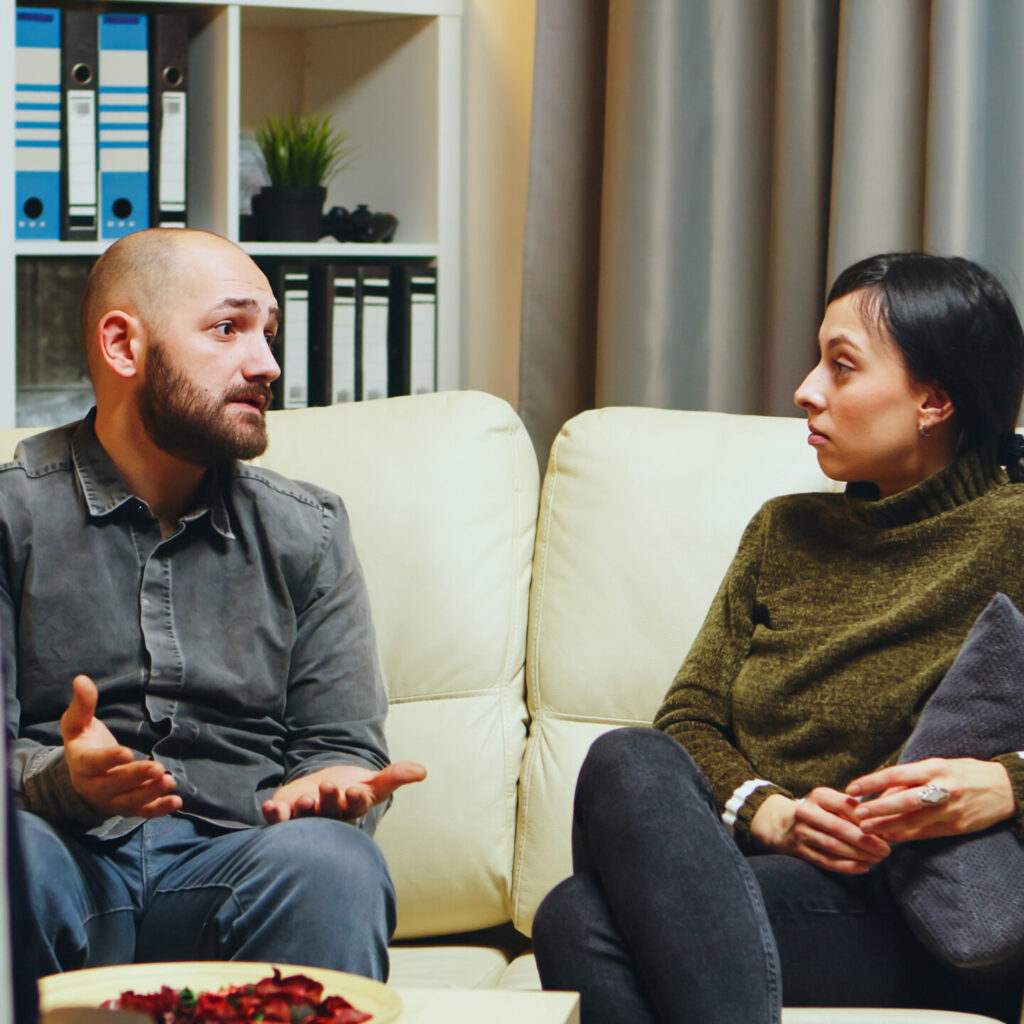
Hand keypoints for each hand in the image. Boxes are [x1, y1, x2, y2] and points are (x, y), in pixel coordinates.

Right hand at [60, 674, 180, 818]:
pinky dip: (158, 809)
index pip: (95, 763)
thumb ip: (82, 705)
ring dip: (150, 794)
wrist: (80, 778)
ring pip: (130, 801)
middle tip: (157, 768)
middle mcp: (95, 786)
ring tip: (170, 781)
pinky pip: (141, 812)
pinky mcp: (126, 807)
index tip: (127, 752)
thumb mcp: (77, 724)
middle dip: (136, 777)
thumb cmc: (84, 744)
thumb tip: (81, 679)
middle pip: (115, 785)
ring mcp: (111, 800)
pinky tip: (177, 801)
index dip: (110, 759)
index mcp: (82, 763)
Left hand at [261, 761, 426, 824]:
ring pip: (304, 819)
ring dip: (303, 811)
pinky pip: (278, 821)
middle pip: (329, 813)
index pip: (356, 806)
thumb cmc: (349, 790)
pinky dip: (274, 816)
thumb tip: (422, 771)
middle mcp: (329, 818)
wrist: (321, 794)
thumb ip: (395, 776)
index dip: (355, 800)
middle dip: (329, 802)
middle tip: (328, 788)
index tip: (354, 791)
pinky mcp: (285, 817)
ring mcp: (306, 820)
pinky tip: (271, 806)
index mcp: (352, 809)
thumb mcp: (373, 782)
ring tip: (304, 800)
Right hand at [750, 790, 890, 873]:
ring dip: (858, 854)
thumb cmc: (820, 811)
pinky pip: (826, 861)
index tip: (884, 829)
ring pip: (833, 846)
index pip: (844, 804)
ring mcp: (802, 832)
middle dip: (865, 841)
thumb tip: (881, 823)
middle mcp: (807, 812)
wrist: (784, 823)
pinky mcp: (800, 850)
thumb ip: (852, 808)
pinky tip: (863, 867)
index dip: (865, 818)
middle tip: (886, 850)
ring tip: (878, 859)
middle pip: (839, 827)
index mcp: (818, 796)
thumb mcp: (831, 801)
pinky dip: (846, 866)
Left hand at [847, 757, 1015, 842]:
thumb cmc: (964, 772)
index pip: (895, 774)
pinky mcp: (957, 827)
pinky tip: (890, 838)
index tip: (852, 789)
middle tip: (857, 815)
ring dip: (887, 827)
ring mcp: (951, 810)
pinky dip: (906, 836)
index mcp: (934, 768)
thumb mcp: (937, 766)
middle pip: (904, 800)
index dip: (872, 782)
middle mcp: (942, 788)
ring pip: (913, 821)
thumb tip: (881, 793)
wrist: (1005, 789)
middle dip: (878, 809)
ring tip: (866, 830)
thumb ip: (910, 778)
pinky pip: (926, 833)